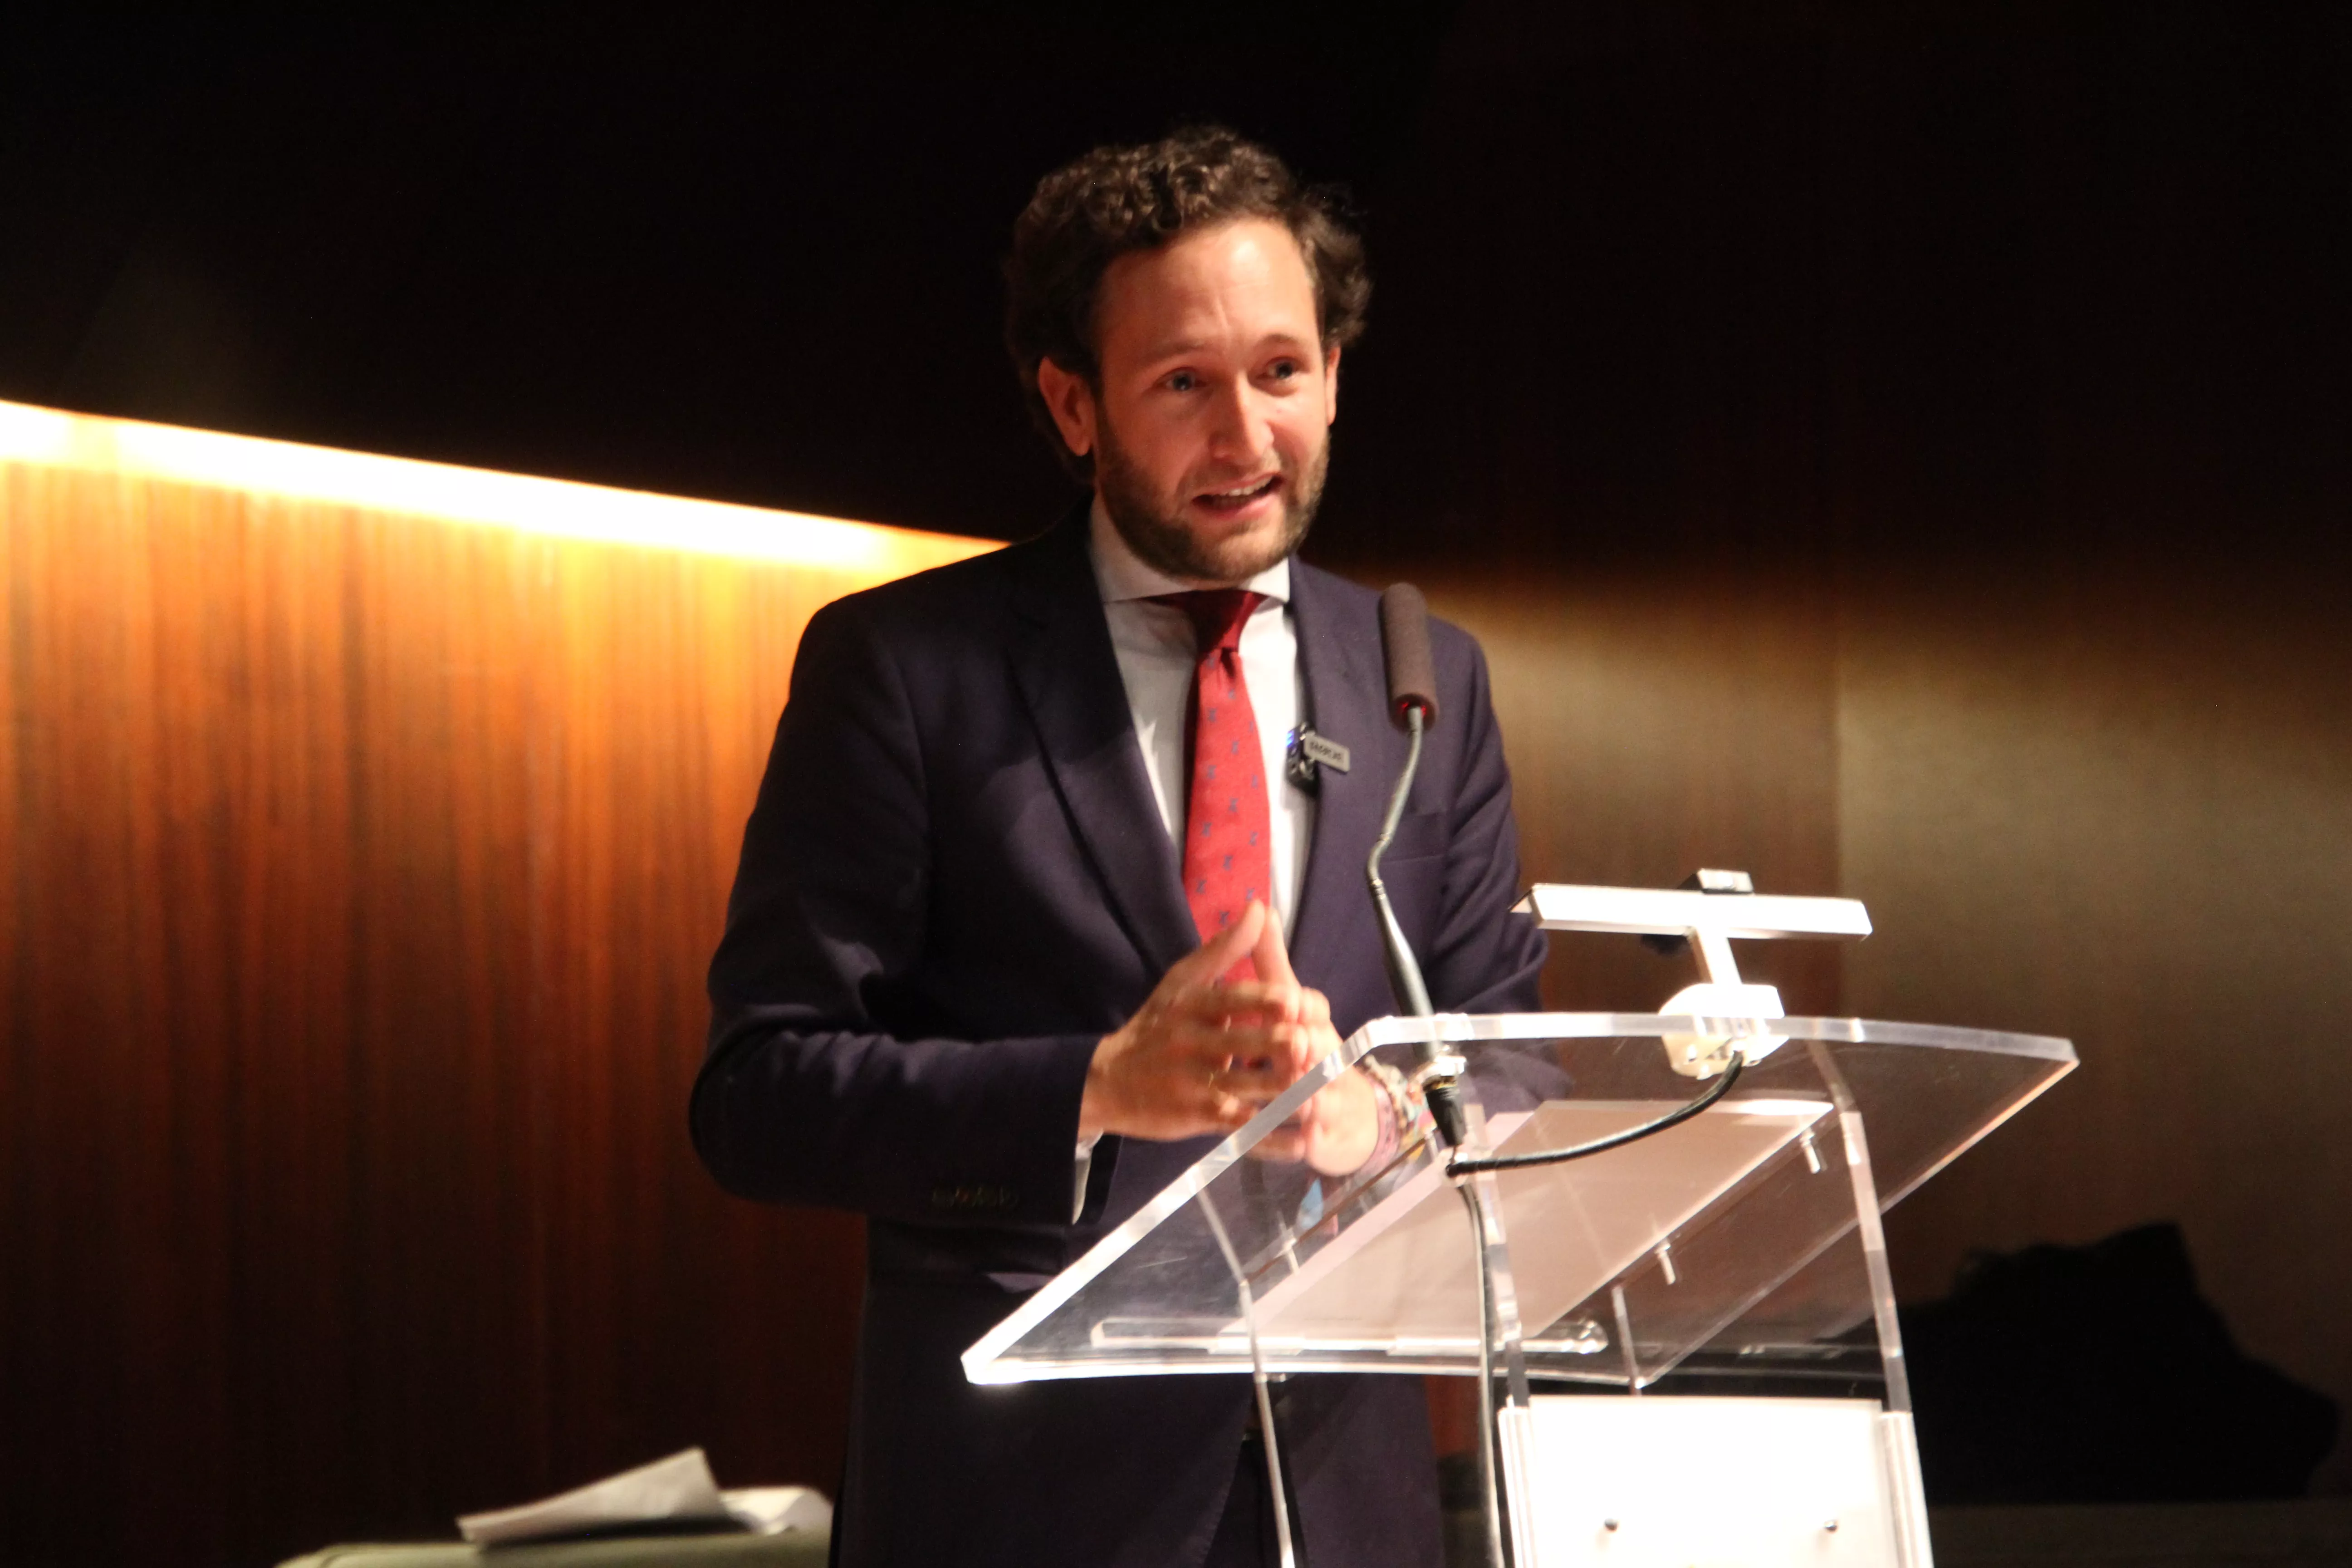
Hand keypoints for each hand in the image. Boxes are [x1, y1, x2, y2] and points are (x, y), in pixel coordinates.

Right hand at [1081, 902, 1317, 1142]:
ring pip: (1242, 1085)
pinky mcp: (1197, 1116)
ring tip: (1316, 1090)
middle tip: (1308, 1046)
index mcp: (1190, 1005)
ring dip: (1280, 1089)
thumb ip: (1223, 948)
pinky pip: (1238, 1125)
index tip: (1294, 1002)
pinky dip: (1270, 1133)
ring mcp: (1193, 1082)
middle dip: (1274, 1046)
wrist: (1107, 1081)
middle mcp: (1190, 1042)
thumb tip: (1258, 907)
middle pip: (1238, 1043)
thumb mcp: (1182, 982)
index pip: (1228, 998)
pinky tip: (1300, 1135)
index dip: (1261, 1002)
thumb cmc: (1155, 1027)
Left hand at [1242, 919, 1382, 1176]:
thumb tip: (1259, 907)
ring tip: (1299, 1100)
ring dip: (1308, 1096)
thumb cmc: (1307, 1048)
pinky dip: (1295, 1141)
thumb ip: (1268, 959)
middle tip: (1295, 1048)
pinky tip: (1289, 1145)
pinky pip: (1304, 1138)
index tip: (1293, 1002)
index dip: (1305, 1007)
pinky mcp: (1314, 1135)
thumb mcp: (1284, 1000)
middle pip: (1317, 1052)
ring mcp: (1322, 1099)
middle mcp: (1322, 1059)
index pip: (1314, 1008)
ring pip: (1314, 1095)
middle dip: (1307, 1049)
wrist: (1344, 1113)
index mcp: (1313, 1024)